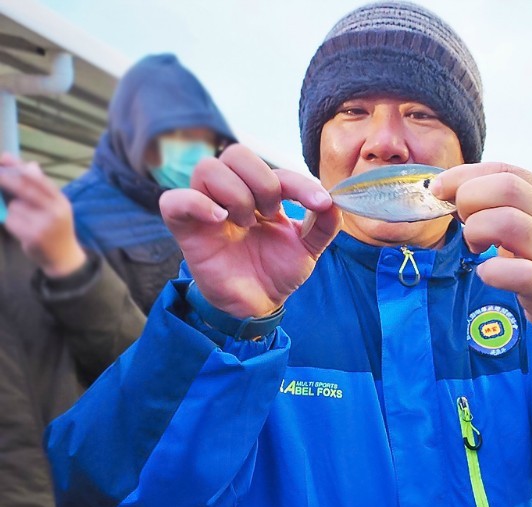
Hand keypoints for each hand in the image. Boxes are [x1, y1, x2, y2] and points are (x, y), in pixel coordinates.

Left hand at [0, 154, 87, 277]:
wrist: (63, 258)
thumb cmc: (56, 229)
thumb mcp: (55, 207)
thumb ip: (42, 189)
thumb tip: (30, 165)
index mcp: (61, 202)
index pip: (40, 180)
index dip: (20, 168)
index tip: (4, 158)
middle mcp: (55, 211)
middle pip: (26, 189)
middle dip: (7, 179)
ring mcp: (44, 224)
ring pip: (15, 206)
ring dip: (14, 210)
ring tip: (26, 221)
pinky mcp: (32, 236)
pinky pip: (11, 220)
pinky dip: (12, 222)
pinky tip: (23, 230)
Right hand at [159, 144, 339, 317]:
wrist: (257, 304)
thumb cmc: (276, 271)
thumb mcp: (308, 248)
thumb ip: (324, 224)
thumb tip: (334, 201)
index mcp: (260, 194)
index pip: (276, 169)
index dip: (300, 182)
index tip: (319, 202)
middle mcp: (232, 194)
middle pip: (236, 153)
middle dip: (262, 181)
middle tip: (270, 214)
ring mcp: (206, 208)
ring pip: (207, 168)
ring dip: (235, 193)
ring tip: (246, 223)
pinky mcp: (185, 227)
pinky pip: (173, 200)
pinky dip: (196, 203)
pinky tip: (220, 220)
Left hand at [431, 163, 531, 342]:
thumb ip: (501, 202)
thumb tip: (451, 190)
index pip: (503, 170)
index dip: (464, 175)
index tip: (440, 190)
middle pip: (505, 188)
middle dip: (469, 200)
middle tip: (464, 222)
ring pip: (507, 223)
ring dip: (477, 232)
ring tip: (476, 246)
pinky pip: (518, 273)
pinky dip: (493, 271)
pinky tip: (487, 273)